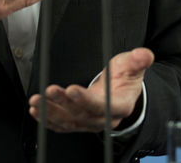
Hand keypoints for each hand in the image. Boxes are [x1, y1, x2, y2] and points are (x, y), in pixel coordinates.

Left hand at [28, 48, 153, 132]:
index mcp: (119, 105)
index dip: (86, 100)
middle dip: (63, 103)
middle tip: (50, 90)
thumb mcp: (132, 66)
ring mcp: (89, 122)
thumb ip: (137, 60)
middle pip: (82, 115)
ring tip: (35, 101)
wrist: (121, 92)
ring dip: (50, 112)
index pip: (102, 106)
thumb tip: (144, 54)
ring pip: (68, 122)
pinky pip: (61, 125)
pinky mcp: (77, 122)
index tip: (71, 89)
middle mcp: (103, 118)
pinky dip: (47, 120)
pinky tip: (35, 111)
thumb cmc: (125, 78)